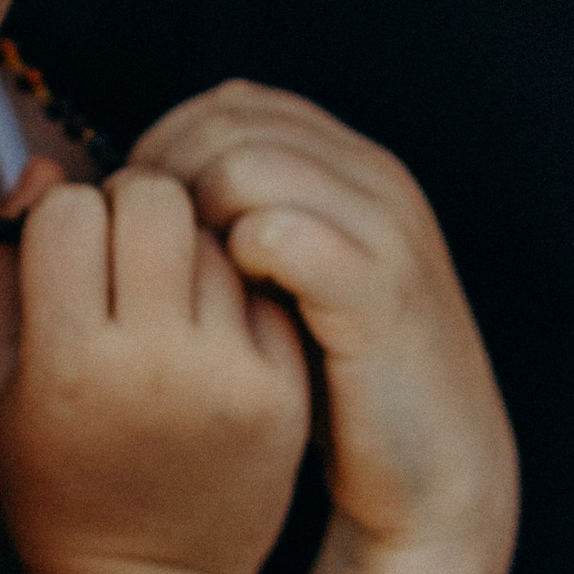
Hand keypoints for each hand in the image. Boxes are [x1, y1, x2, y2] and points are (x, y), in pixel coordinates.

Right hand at [0, 172, 309, 573]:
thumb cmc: (52, 485)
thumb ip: (0, 273)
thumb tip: (44, 169)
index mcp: (69, 364)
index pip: (71, 210)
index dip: (64, 215)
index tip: (67, 252)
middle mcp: (154, 366)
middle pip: (156, 198)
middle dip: (133, 202)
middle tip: (125, 246)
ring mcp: (230, 378)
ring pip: (215, 235)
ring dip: (187, 243)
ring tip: (167, 292)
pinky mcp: (284, 392)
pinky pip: (262, 287)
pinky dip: (235, 290)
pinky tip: (210, 329)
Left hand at [132, 84, 514, 573]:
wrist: (439, 470)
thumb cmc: (343, 378)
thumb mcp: (296, 279)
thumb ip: (246, 219)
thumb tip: (142, 189)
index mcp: (354, 164)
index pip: (235, 102)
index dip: (169, 141)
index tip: (134, 211)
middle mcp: (376, 179)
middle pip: (230, 125)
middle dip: (167, 177)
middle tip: (140, 250)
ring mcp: (384, 231)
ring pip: (248, 168)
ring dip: (193, 219)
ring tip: (179, 281)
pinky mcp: (380, 295)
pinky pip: (280, 236)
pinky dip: (235, 262)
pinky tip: (224, 312)